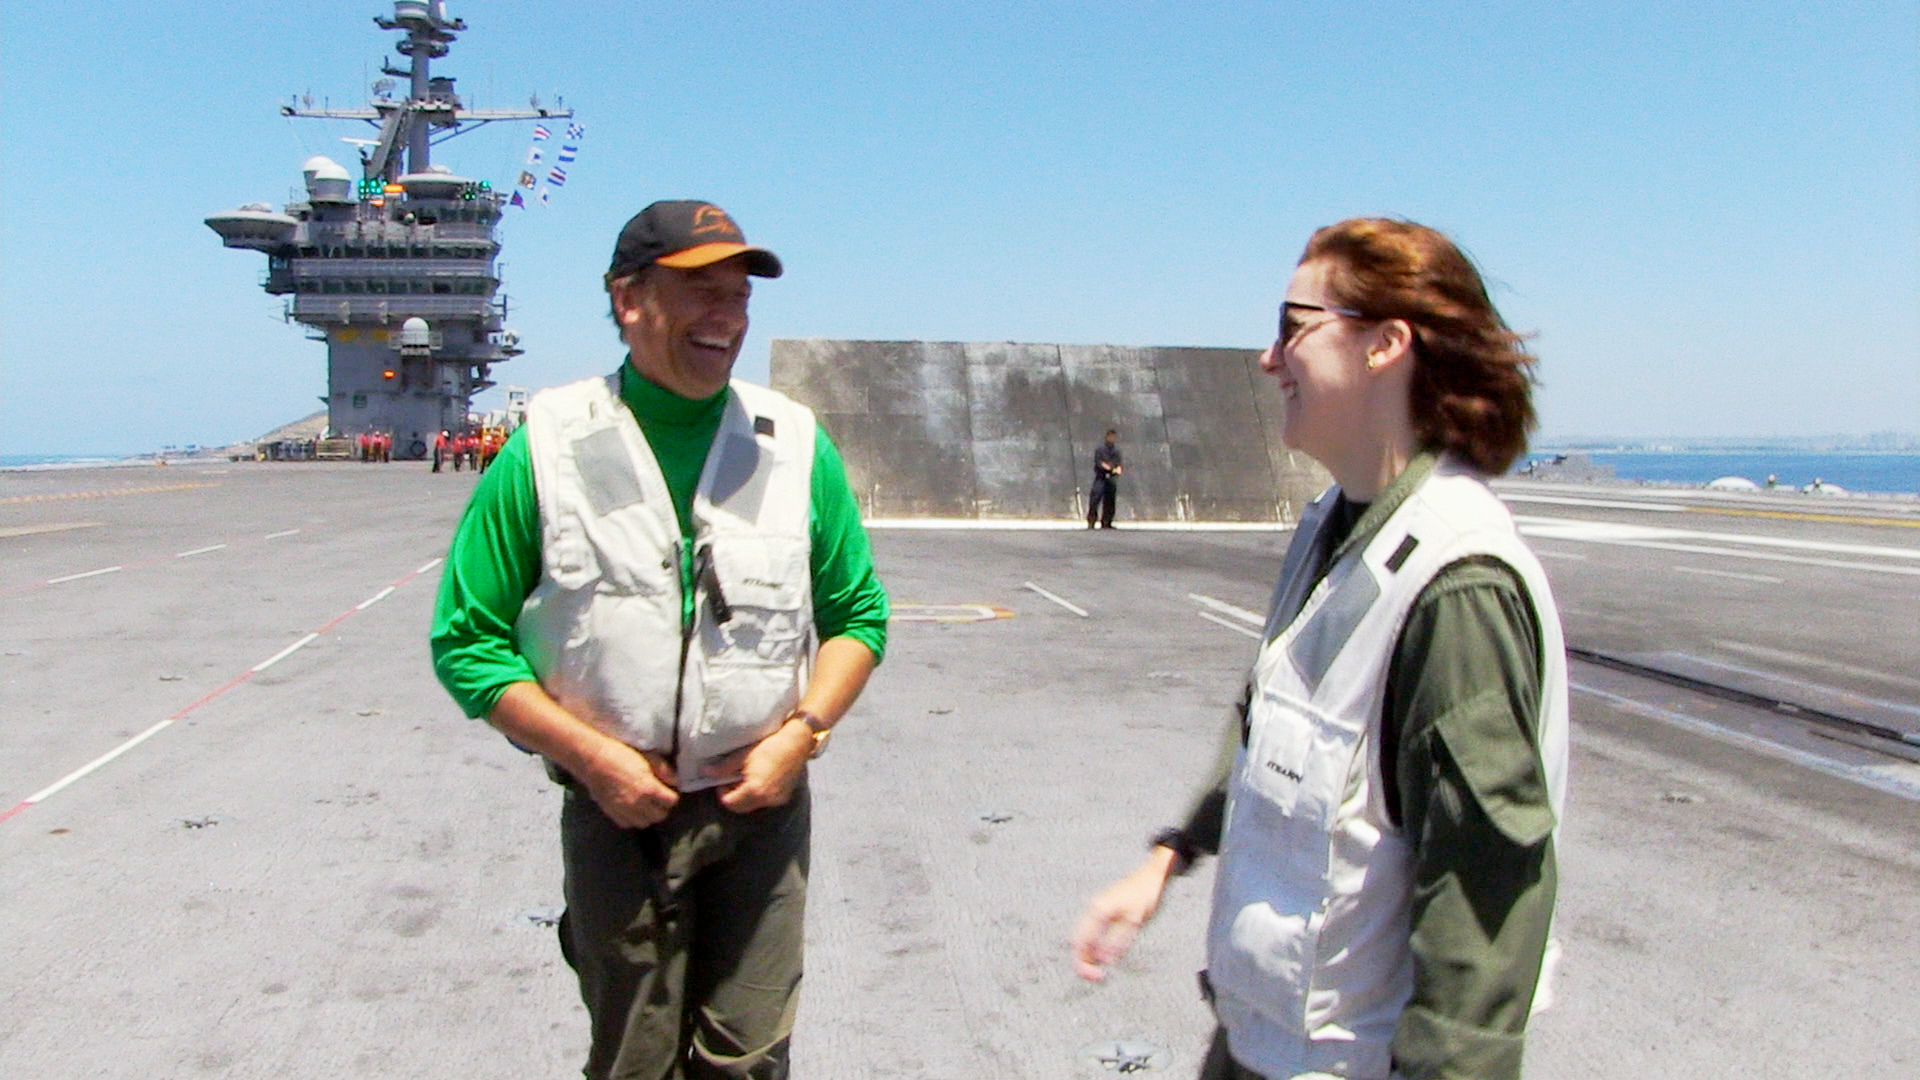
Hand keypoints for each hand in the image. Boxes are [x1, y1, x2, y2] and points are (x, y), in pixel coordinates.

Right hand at [579, 738, 678, 828]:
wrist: (593, 761)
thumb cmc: (621, 755)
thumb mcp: (647, 757)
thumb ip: (664, 770)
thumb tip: (676, 781)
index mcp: (649, 788)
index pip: (671, 801)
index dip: (672, 796)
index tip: (669, 791)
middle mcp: (638, 803)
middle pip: (660, 816)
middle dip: (663, 808)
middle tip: (659, 799)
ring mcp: (624, 810)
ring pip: (645, 823)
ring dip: (649, 816)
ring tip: (647, 806)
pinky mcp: (612, 813)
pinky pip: (628, 824)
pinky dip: (633, 819)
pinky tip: (633, 809)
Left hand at [707, 720, 813, 812]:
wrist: (797, 742)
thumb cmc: (769, 745)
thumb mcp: (742, 755)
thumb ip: (723, 768)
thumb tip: (704, 772)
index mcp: (754, 790)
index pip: (729, 803)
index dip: (722, 792)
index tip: (723, 779)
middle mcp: (766, 799)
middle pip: (740, 808)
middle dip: (733, 796)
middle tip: (732, 780)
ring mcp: (777, 799)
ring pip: (753, 805)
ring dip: (746, 796)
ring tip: (747, 778)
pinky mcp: (785, 796)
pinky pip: (766, 801)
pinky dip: (759, 794)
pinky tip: (760, 778)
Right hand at [1071, 851, 1176, 981]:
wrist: (1151, 876)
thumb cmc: (1144, 894)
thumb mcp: (1134, 920)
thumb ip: (1118, 941)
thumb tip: (1106, 961)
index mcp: (1097, 911)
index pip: (1080, 942)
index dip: (1084, 963)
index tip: (1097, 976)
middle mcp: (1093, 910)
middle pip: (1078, 942)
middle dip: (1083, 962)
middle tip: (1097, 978)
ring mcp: (1097, 911)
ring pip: (1084, 939)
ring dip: (1089, 956)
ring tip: (1100, 972)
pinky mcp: (1103, 913)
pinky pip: (1093, 934)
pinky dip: (1095, 948)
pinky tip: (1104, 957)